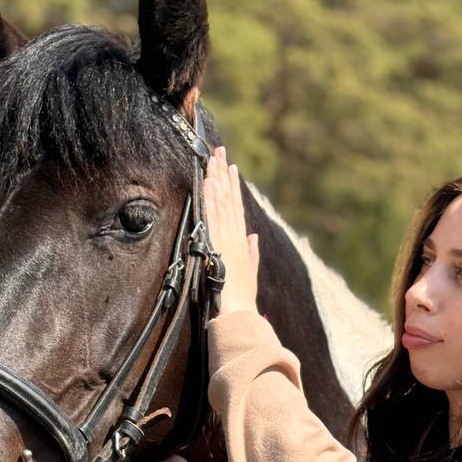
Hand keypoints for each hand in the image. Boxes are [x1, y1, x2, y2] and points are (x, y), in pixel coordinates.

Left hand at [203, 146, 259, 315]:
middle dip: (224, 174)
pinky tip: (208, 184)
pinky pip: (213, 217)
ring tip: (212, 161)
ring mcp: (227, 238)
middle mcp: (235, 235)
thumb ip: (252, 251)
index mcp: (241, 241)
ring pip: (221, 203)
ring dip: (216, 180)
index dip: (234, 186)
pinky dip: (211, 199)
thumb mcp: (249, 270)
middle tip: (219, 151)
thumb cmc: (243, 295)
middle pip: (229, 199)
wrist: (238, 310)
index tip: (230, 167)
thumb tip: (254, 236)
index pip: (236, 207)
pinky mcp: (218, 244)